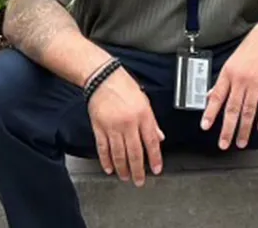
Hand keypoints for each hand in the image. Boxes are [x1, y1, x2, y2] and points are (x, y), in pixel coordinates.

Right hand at [87, 67, 164, 186]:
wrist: (102, 77)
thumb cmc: (124, 86)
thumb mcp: (144, 101)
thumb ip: (152, 122)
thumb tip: (159, 137)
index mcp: (143, 115)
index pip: (151, 142)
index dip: (155, 158)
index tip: (156, 169)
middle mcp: (129, 123)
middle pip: (135, 152)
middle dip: (138, 170)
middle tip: (140, 180)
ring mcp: (112, 126)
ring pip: (119, 153)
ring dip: (123, 168)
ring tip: (125, 177)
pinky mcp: (99, 127)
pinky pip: (103, 148)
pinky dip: (106, 160)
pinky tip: (109, 168)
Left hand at [200, 22, 257, 149]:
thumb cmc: (248, 51)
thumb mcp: (229, 64)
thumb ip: (221, 83)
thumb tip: (209, 96)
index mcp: (228, 75)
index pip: (216, 97)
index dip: (210, 113)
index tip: (205, 126)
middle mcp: (241, 81)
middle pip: (233, 109)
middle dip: (228, 129)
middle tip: (223, 143)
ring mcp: (256, 84)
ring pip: (249, 111)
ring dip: (244, 129)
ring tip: (241, 142)